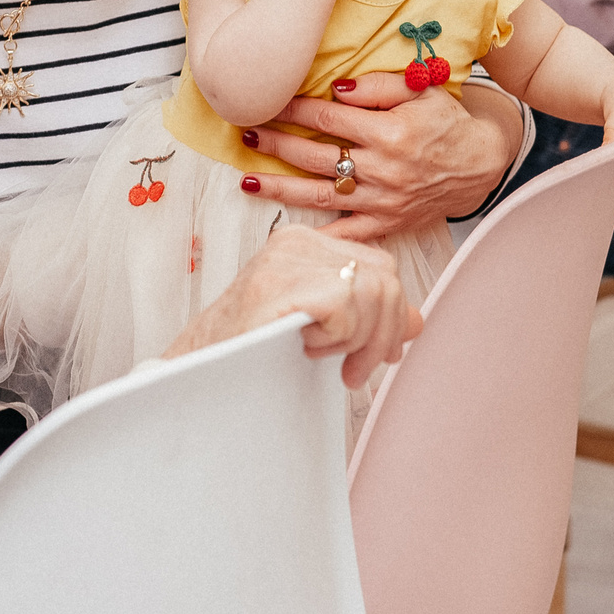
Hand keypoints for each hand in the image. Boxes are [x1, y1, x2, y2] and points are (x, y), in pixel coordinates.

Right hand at [169, 226, 418, 385]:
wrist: (196, 372)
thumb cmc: (250, 351)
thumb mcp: (320, 327)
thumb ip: (366, 317)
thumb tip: (416, 320)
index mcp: (305, 243)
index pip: (380, 266)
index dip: (390, 316)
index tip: (376, 356)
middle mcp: (297, 241)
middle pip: (385, 277)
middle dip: (383, 334)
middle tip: (355, 372)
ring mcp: (285, 259)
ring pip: (373, 292)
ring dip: (358, 340)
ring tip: (322, 356)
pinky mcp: (278, 284)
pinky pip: (345, 307)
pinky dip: (336, 338)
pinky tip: (305, 346)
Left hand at [241, 72, 516, 239]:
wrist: (481, 163)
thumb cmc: (447, 121)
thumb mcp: (421, 90)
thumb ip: (378, 86)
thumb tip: (336, 88)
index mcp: (388, 132)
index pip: (327, 117)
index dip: (293, 108)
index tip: (268, 102)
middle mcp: (382, 168)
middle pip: (314, 155)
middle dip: (275, 144)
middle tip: (245, 134)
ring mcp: (382, 199)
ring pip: (319, 195)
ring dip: (280, 188)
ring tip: (247, 181)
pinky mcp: (386, 222)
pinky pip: (346, 234)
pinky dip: (317, 238)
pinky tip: (287, 236)